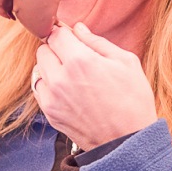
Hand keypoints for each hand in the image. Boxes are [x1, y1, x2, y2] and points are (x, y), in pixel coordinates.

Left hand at [33, 22, 157, 151]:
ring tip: (71, 74)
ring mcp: (52, 98)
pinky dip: (48, 84)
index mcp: (80, 60)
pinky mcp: (50, 113)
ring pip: (38, 69)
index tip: (72, 37)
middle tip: (74, 56)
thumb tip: (78, 28)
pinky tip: (66, 89)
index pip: (56, 34)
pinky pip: (39, 89)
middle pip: (43, 49)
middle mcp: (60, 77)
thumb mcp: (125, 62)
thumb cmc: (133, 100)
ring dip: (50, 66)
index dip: (64, 32)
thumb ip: (97, 42)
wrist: (128, 142)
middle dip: (56, 49)